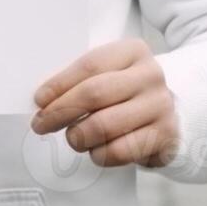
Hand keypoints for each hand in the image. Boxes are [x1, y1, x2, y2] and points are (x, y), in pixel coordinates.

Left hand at [29, 38, 179, 168]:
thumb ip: (80, 80)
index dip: (59, 84)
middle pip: (94, 94)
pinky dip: (99, 154)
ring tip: (73, 137)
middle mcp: (150, 75)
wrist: (167, 110)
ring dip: (78, 136)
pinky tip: (96, 149)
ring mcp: (160, 106)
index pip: (89, 65)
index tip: (39, 100)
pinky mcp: (164, 136)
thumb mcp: (108, 73)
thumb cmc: (125, 91)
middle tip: (41, 124)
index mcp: (133, 51)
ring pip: (104, 126)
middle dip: (60, 112)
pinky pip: (119, 151)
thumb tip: (43, 101)